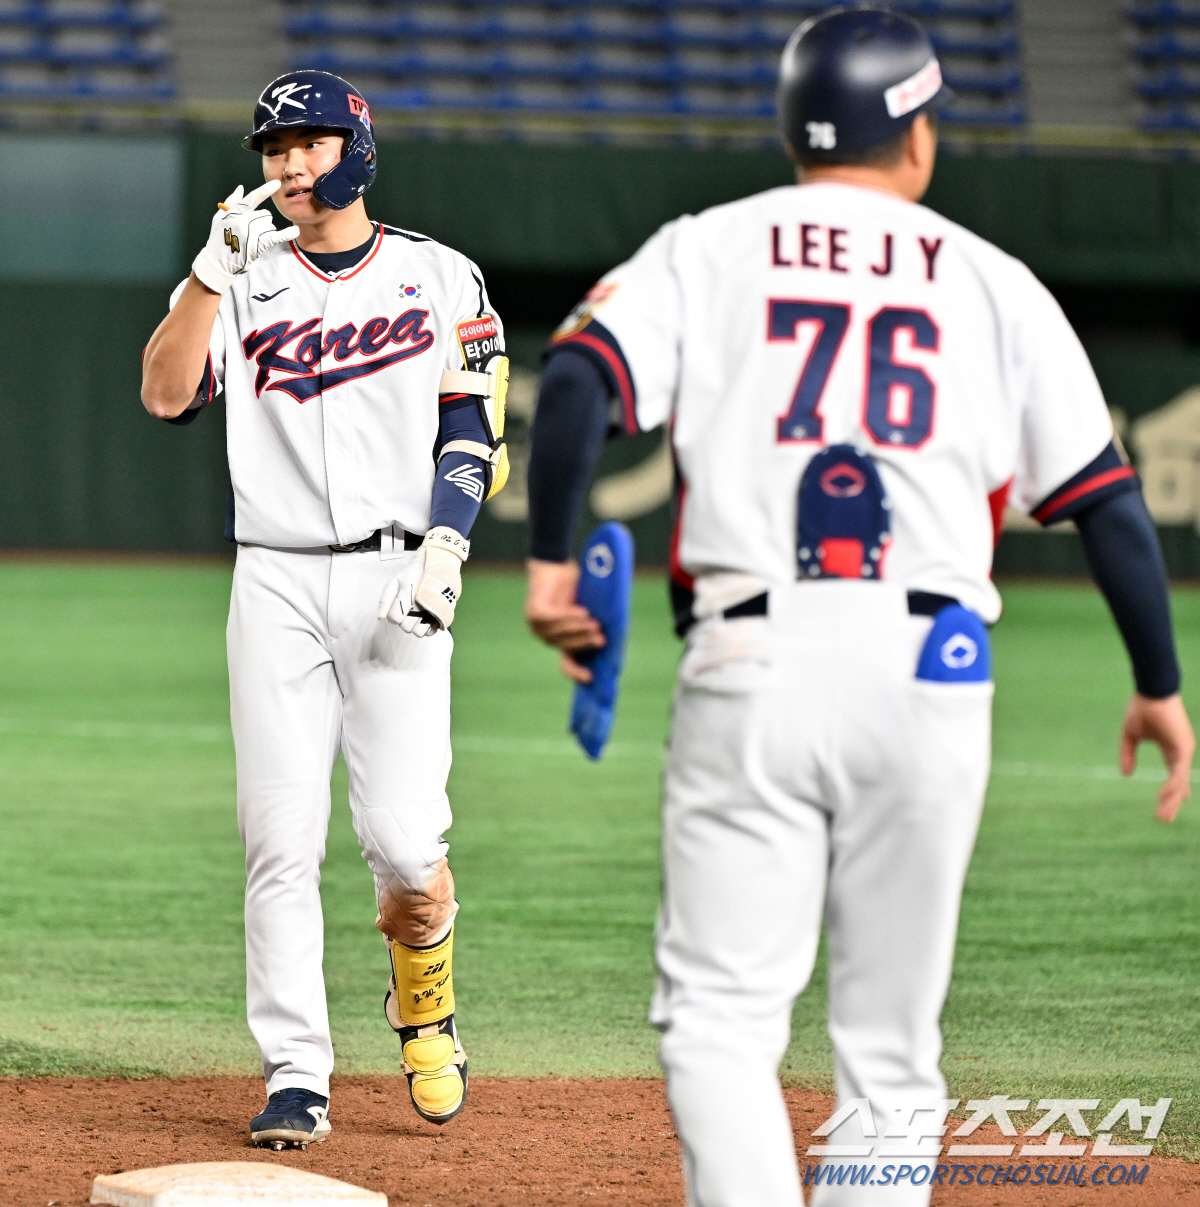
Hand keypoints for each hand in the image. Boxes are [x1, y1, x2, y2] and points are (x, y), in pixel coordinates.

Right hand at [192, 181, 298, 294]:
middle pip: (265, 215)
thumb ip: (231, 202)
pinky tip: (295, 231)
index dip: (265, 191)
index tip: (277, 183)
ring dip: (265, 231)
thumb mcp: (219, 218)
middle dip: (261, 221)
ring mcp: (251, 234)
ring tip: (253, 240)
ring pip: (269, 225)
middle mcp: (243, 222)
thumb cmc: (219, 238)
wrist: (218, 262)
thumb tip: (241, 188)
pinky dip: (287, 234)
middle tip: (250, 232)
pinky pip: (276, 236)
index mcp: (233, 213)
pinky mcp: (258, 245)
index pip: (252, 199)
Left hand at [378, 547, 462, 636]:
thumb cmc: (412, 574)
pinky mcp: (442, 615)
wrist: (436, 567)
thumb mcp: (394, 581)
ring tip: (417, 613)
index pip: (394, 618)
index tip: (397, 607)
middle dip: (404, 620)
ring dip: (415, 626)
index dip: (393, 615)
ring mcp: (433, 611)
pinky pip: (431, 632)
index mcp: (408, 594)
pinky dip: (427, 628)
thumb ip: (385, 600)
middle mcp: (421, 604)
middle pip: (406, 627)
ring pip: (418, 633)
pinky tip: (426, 617)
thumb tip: (380, 618)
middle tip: (408, 608)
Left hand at [525, 558, 604, 683]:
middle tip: (602, 638)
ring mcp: (537, 627)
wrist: (555, 564)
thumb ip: (595, 622)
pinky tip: (583, 611)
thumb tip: (616, 636)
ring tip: (595, 622)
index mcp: (559, 640)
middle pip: (567, 646)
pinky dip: (568, 615)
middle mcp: (547, 637)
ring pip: (560, 632)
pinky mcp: (535, 613)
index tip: (590, 678)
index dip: (576, 672)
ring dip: (578, 628)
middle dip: (585, 643)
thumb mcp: (587, 608)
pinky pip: (554, 617)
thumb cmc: (573, 585)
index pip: (566, 663)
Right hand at [1120, 693, 1194, 821]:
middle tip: (1163, 819)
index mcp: (1170, 747)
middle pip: (1179, 782)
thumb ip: (1127, 754)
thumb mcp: (1130, 735)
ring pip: (1180, 781)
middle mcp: (1181, 751)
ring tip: (1162, 816)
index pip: (1175, 773)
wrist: (1150, 691)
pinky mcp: (1184, 748)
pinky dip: (1173, 786)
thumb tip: (1124, 774)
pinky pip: (1179, 772)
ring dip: (1171, 800)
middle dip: (1172, 802)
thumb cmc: (1142, 708)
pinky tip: (1166, 797)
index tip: (1175, 804)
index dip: (1174, 789)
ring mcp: (1184, 750)